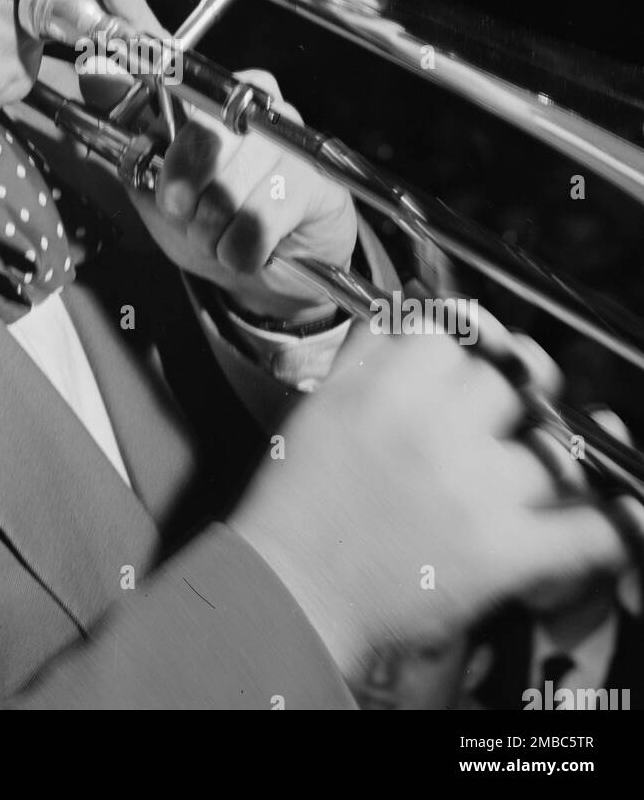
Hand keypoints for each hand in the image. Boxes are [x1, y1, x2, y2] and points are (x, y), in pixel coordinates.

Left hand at [85, 0, 356, 322]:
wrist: (269, 275)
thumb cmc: (208, 223)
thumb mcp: (150, 184)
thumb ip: (122, 133)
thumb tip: (91, 71)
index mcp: (199, 97)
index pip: (163, 50)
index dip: (132, 15)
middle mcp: (243, 99)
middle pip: (198, 134)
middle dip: (180, 188)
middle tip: (183, 210)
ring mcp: (283, 134)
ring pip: (228, 183)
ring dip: (211, 226)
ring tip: (219, 231)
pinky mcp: (313, 175)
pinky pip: (259, 215)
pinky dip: (239, 247)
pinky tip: (244, 247)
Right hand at [226, 304, 637, 678]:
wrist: (290, 592)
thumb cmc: (297, 502)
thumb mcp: (320, 404)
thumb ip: (368, 350)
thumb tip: (407, 309)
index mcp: (388, 385)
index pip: (455, 334)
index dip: (465, 351)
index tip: (469, 366)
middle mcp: (437, 427)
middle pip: (507, 385)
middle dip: (503, 405)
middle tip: (494, 427)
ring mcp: (475, 489)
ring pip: (550, 453)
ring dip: (546, 465)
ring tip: (534, 478)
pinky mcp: (501, 553)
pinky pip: (586, 530)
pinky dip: (615, 526)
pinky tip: (624, 515)